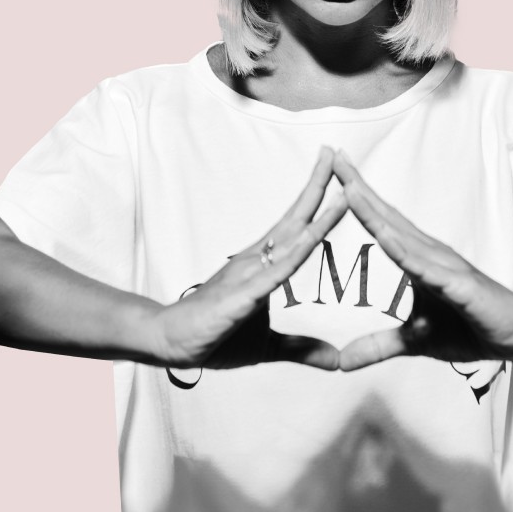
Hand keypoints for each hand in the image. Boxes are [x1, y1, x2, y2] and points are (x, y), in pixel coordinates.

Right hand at [156, 147, 346, 369]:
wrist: (171, 342)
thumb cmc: (215, 337)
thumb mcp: (269, 347)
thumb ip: (303, 349)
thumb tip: (336, 361)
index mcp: (264, 264)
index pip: (298, 226)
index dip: (320, 201)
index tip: (341, 175)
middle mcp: (257, 260)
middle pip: (296, 218)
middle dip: (318, 184)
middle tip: (335, 150)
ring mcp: (249, 274)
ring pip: (291, 240)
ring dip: (317, 214)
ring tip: (339, 187)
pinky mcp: (241, 296)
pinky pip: (273, 274)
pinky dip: (295, 256)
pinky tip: (312, 239)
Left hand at [332, 150, 512, 371]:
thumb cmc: (469, 328)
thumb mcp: (413, 341)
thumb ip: (376, 347)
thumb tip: (340, 362)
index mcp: (415, 258)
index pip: (379, 221)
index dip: (355, 197)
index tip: (330, 170)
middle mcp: (427, 253)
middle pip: (385, 215)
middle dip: (357, 186)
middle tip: (331, 155)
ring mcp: (444, 267)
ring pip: (402, 235)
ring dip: (374, 212)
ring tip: (348, 188)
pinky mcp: (460, 286)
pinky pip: (427, 268)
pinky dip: (406, 253)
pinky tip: (387, 239)